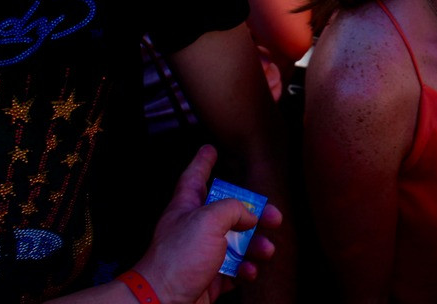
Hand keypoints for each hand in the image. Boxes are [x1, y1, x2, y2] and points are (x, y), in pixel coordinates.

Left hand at [133, 145, 281, 303]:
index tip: (210, 149)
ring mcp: (202, 255)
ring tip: (266, 250)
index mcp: (187, 207)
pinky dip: (247, 269)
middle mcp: (194, 228)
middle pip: (228, 212)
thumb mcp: (208, 220)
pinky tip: (250, 270)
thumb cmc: (177, 259)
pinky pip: (235, 269)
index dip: (203, 161)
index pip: (195, 177)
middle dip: (254, 213)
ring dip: (256, 245)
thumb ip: (233, 208)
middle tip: (274, 215)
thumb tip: (249, 216)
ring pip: (237, 243)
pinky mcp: (209, 278)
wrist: (163, 301)